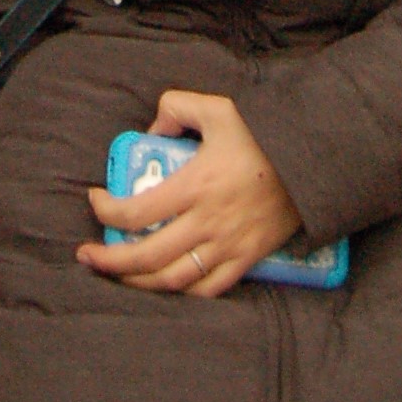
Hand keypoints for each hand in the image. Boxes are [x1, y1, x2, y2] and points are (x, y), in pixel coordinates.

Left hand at [78, 90, 301, 297]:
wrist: (314, 162)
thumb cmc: (264, 134)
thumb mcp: (218, 108)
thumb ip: (176, 107)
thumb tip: (152, 128)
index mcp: (195, 186)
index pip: (135, 212)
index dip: (106, 211)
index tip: (94, 200)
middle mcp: (207, 223)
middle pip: (146, 256)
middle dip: (109, 261)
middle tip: (87, 255)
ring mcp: (227, 246)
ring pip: (173, 281)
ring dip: (138, 283)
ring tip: (117, 274)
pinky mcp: (247, 259)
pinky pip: (209, 290)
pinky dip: (181, 294)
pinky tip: (163, 287)